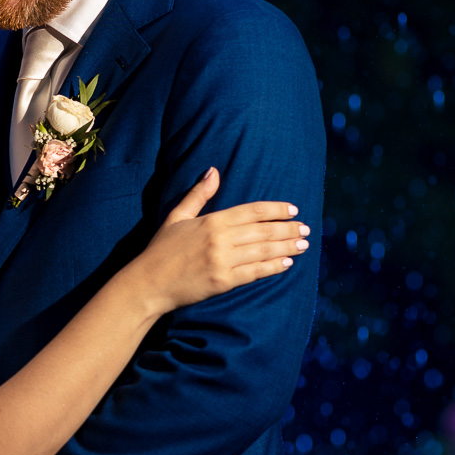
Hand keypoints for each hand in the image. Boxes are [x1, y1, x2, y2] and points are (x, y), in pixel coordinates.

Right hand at [134, 167, 309, 312]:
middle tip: (306, 228)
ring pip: (263, 251)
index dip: (276, 209)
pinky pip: (255, 272)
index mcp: (211, 221)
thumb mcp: (177, 216)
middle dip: (288, 228)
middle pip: (263, 231)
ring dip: (287, 247)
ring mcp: (222, 261)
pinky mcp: (223, 282)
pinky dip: (273, 267)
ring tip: (304, 244)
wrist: (147, 283)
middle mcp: (219, 239)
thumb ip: (198, 194)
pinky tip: (287, 263)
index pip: (252, 211)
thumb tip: (214, 171)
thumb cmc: (160, 249)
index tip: (293, 210)